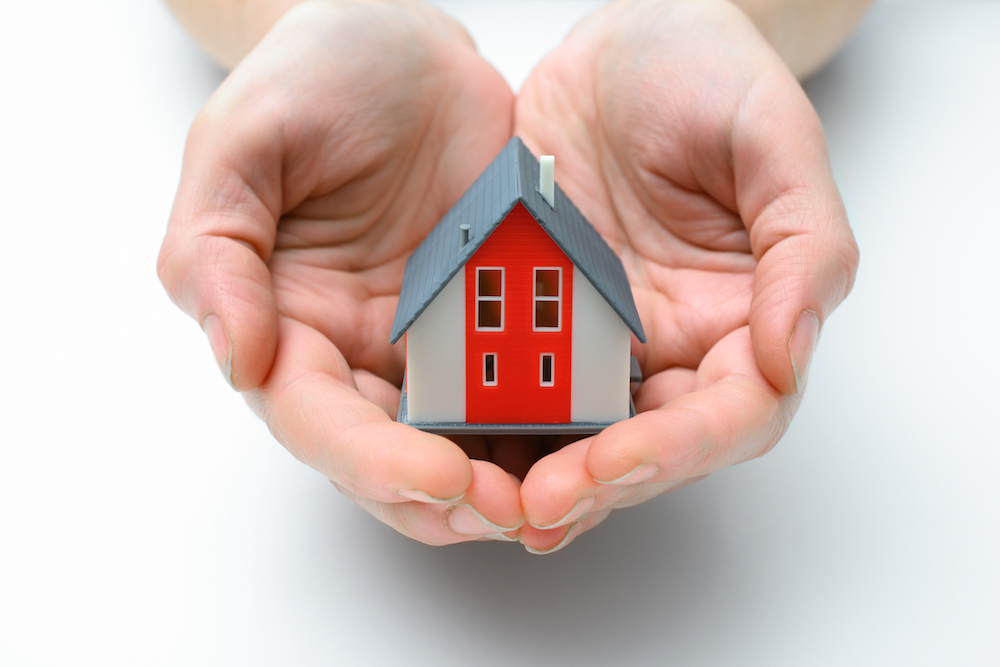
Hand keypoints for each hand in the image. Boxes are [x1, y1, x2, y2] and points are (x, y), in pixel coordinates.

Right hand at [157, 0, 524, 543]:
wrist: (404, 43)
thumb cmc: (310, 79)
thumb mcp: (241, 144)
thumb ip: (216, 250)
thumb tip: (237, 358)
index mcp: (286, 323)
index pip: (316, 420)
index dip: (373, 462)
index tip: (439, 477)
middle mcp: (356, 350)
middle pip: (392, 459)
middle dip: (448, 498)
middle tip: (513, 513)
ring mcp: (431, 340)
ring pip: (462, 442)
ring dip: (506, 483)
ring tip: (560, 498)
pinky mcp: (495, 316)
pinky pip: (524, 382)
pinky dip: (551, 423)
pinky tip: (592, 439)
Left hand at [512, 0, 858, 552]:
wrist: (626, 43)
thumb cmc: (710, 75)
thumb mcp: (772, 137)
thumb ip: (802, 246)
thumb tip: (789, 355)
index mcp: (745, 316)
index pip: (730, 414)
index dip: (676, 450)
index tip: (610, 464)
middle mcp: (677, 343)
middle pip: (652, 445)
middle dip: (597, 483)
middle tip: (535, 506)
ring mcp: (607, 335)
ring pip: (583, 431)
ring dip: (539, 474)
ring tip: (485, 503)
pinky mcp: (543, 314)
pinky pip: (518, 376)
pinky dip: (492, 418)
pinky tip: (451, 441)